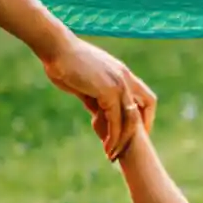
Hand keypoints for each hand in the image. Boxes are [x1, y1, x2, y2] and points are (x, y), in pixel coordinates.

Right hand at [40, 32, 154, 157]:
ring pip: (131, 119)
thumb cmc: (65, 62)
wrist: (56, 48)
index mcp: (122, 73)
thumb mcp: (86, 83)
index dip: (145, 116)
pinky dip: (112, 136)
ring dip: (123, 140)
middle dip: (138, 132)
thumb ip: (96, 98)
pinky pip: (116, 120)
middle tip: (127, 149)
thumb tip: (98, 113)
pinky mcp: (108, 91)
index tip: (135, 133)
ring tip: (112, 155)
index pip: (145, 97)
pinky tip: (105, 146)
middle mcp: (125, 78)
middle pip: (145, 109)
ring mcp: (119, 84)